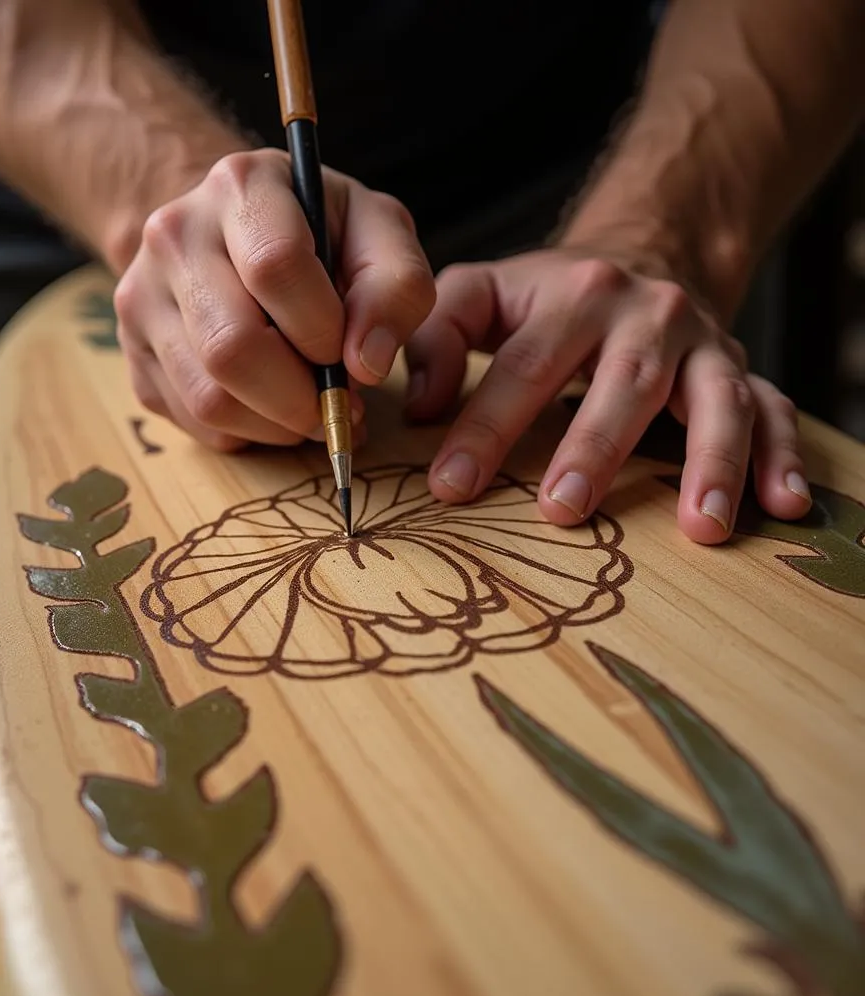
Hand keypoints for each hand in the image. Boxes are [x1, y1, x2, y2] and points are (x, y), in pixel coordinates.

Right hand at [113, 148, 435, 450]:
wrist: (240, 232)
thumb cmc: (323, 235)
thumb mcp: (380, 235)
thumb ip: (397, 288)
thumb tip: (365, 364)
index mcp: (241, 186)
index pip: (274, 267)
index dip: (322, 329)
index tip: (348, 351)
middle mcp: (174, 234)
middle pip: (231, 347)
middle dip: (300, 399)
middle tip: (339, 407)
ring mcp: (142, 296)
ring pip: (209, 397)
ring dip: (277, 425)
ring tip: (310, 409)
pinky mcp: (133, 352)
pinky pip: (193, 422)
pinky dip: (247, 432)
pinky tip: (271, 405)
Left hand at [404, 249, 811, 543]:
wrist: (639, 259)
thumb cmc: (546, 298)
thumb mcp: (484, 293)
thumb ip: (438, 337)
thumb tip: (418, 410)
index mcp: (574, 296)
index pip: (524, 366)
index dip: (485, 427)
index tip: (452, 486)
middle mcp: (648, 314)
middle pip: (623, 384)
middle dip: (594, 449)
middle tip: (563, 511)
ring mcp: (703, 344)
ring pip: (716, 400)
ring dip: (712, 464)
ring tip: (701, 529)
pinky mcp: (739, 370)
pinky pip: (772, 411)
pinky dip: (783, 456)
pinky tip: (784, 507)